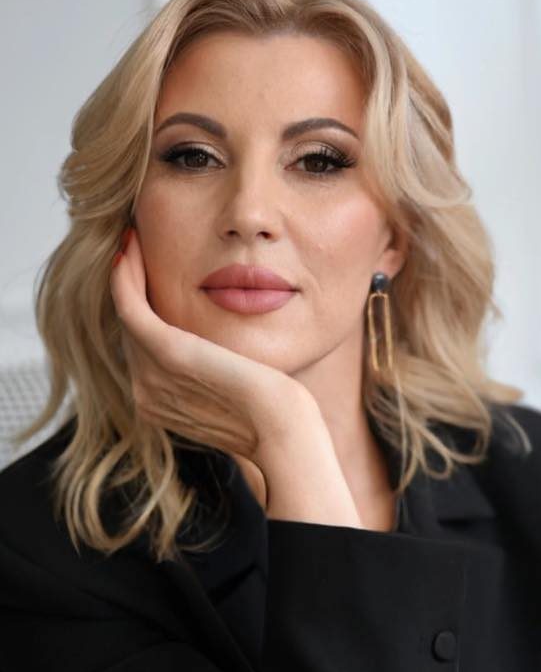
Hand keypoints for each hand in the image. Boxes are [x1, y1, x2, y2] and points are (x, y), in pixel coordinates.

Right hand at [109, 227, 314, 471]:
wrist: (284, 431)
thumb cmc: (276, 414)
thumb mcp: (236, 394)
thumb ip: (215, 376)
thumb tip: (222, 357)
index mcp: (160, 406)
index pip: (142, 350)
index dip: (143, 309)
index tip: (149, 275)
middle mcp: (146, 395)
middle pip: (130, 330)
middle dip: (131, 285)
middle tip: (135, 246)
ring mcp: (152, 378)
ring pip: (128, 313)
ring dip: (127, 271)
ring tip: (133, 240)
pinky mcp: (168, 354)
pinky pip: (131, 307)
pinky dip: (126, 275)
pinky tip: (131, 247)